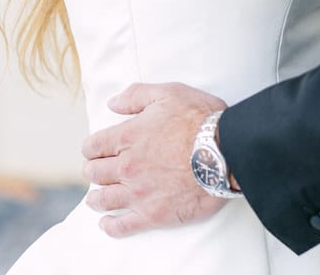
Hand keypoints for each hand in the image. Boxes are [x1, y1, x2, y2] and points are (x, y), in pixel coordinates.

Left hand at [80, 82, 228, 236]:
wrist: (227, 153)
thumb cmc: (201, 120)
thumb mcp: (169, 93)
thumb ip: (136, 95)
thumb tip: (112, 104)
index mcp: (127, 137)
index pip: (93, 146)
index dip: (92, 147)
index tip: (96, 150)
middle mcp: (127, 167)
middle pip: (95, 173)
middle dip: (93, 170)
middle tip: (97, 171)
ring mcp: (138, 193)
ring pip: (103, 199)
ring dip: (96, 198)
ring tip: (96, 198)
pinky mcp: (153, 214)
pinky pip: (122, 226)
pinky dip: (110, 226)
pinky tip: (107, 223)